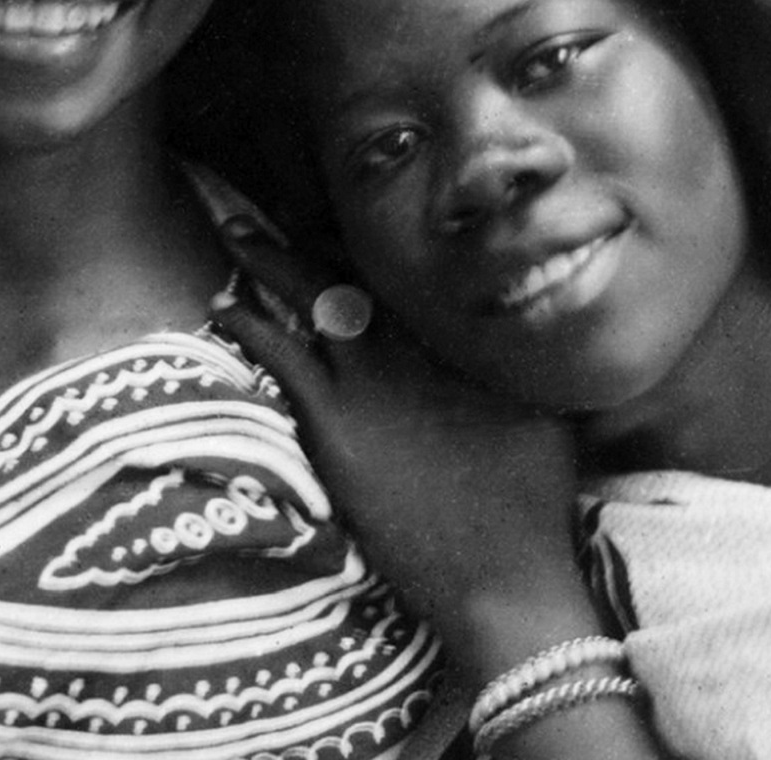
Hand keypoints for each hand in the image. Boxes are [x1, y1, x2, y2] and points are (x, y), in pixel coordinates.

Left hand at [211, 236, 589, 656]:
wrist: (502, 572)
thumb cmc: (533, 498)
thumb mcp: (545, 406)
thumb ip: (520, 356)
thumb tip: (523, 319)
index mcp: (466, 333)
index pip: (408, 266)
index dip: (369, 234)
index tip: (341, 207)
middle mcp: (419, 343)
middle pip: (354, 268)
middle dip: (310, 229)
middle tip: (268, 198)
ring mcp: (374, 381)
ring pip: (312, 299)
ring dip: (270, 261)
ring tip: (235, 229)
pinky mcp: (338, 425)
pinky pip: (282, 359)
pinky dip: (250, 327)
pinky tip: (225, 305)